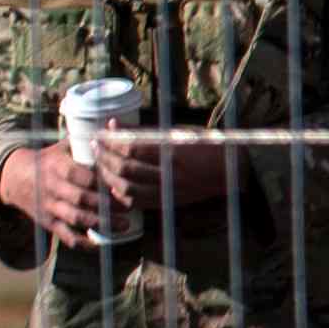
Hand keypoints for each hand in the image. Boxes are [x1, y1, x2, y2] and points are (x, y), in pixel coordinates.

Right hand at [0, 144, 126, 246]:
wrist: (13, 177)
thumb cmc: (48, 160)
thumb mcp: (61, 148)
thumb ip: (84, 142)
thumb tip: (113, 125)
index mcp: (56, 166)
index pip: (80, 175)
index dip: (102, 182)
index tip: (122, 185)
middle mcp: (51, 187)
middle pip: (80, 198)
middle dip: (106, 204)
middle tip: (130, 207)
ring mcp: (49, 206)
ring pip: (75, 217)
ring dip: (100, 223)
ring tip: (124, 225)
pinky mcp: (48, 222)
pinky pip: (65, 236)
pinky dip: (82, 243)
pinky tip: (100, 244)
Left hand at [102, 132, 238, 221]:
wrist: (233, 170)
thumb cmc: (206, 146)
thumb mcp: (178, 133)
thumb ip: (145, 132)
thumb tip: (115, 125)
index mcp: (174, 152)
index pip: (131, 147)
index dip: (111, 141)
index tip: (100, 135)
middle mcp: (170, 173)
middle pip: (125, 168)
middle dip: (104, 157)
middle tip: (95, 148)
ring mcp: (170, 190)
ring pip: (127, 188)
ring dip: (108, 177)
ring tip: (101, 165)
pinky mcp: (170, 201)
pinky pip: (137, 202)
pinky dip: (121, 195)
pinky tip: (114, 186)